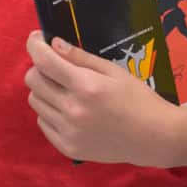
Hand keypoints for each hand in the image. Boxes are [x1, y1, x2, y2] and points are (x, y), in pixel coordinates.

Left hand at [24, 33, 178, 165]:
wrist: (154, 138)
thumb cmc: (137, 98)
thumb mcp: (112, 71)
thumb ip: (80, 57)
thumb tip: (53, 44)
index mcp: (85, 86)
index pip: (44, 61)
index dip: (34, 45)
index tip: (36, 38)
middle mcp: (72, 110)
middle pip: (33, 80)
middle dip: (40, 67)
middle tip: (55, 66)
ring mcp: (69, 132)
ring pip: (35, 101)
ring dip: (44, 90)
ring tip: (64, 89)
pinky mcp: (68, 148)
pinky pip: (43, 122)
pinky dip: (49, 111)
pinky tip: (68, 109)